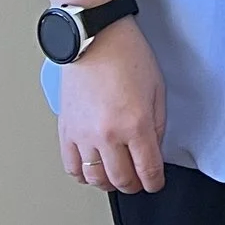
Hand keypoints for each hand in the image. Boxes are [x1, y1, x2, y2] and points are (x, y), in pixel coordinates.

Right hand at [58, 18, 165, 192]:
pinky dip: (83, 175)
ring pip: (95, 178)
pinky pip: (72, 166)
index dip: (154, 182)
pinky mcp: (66, 130)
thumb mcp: (157, 88)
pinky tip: (92, 170)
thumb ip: (158, 123)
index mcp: (136, 124)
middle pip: (121, 179)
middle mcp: (108, 134)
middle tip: (139, 182)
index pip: (148, 169)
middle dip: (134, 186)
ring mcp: (84, 135)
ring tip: (117, 177)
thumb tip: (154, 147)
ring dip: (109, 183)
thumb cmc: (127, 54)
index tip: (156, 183)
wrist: (96, 38)